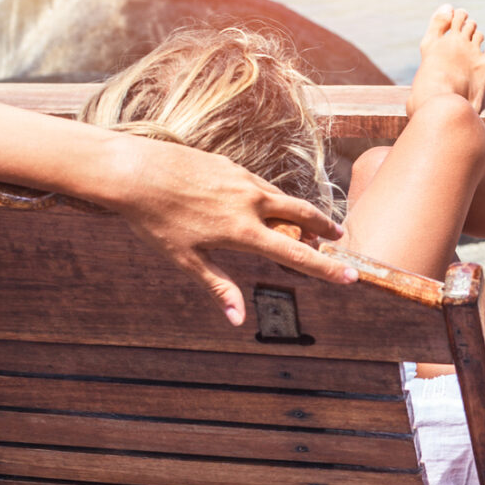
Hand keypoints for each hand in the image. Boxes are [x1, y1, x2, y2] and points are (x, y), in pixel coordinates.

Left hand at [96, 136, 357, 325]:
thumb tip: (238, 319)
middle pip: (303, 213)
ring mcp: (241, 179)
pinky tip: (259, 202)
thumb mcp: (186, 259)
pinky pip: (259, 184)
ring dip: (297, 211)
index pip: (297, 254)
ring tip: (302, 222)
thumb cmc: (155, 220)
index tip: (352, 276)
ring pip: (281, 197)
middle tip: (337, 237)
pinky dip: (269, 197)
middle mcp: (251, 201)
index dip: (327, 268)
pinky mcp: (228, 164)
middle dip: (325, 226)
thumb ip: (219, 286)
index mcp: (243, 230)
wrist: (133, 171)